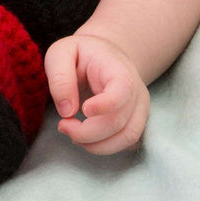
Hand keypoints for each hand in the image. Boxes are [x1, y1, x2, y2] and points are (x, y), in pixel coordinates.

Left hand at [44, 34, 148, 154]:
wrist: (104, 55)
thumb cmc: (80, 54)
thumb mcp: (61, 53)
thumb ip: (60, 78)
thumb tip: (67, 110)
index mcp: (119, 70)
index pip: (123, 90)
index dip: (105, 105)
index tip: (83, 110)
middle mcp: (136, 91)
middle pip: (119, 122)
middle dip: (86, 132)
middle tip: (63, 125)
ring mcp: (139, 109)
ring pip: (127, 138)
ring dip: (96, 145)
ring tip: (72, 133)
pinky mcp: (135, 122)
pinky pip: (127, 143)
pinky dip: (105, 147)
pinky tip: (86, 138)